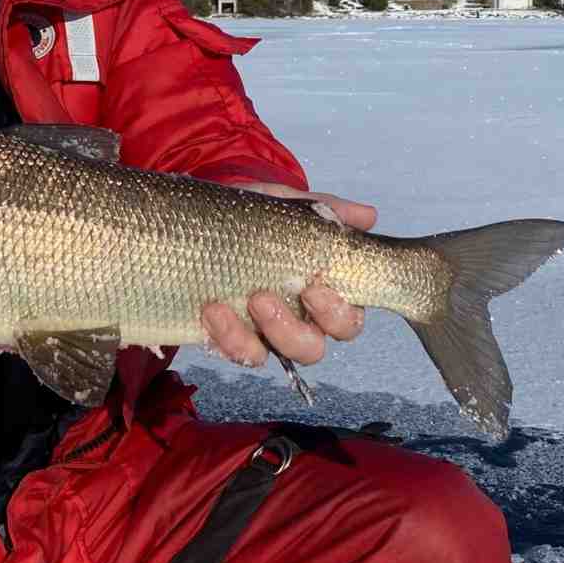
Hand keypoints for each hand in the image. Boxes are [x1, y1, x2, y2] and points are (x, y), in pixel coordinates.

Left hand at [201, 184, 376, 369]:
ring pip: (279, 356)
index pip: (346, 320)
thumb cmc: (251, 218)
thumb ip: (324, 211)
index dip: (338, 313)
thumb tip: (368, 216)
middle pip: (313, 349)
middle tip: (266, 299)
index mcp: (320, 293)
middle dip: (294, 331)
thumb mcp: (282, 205)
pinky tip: (213, 309)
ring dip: (265, 332)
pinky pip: (238, 353)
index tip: (314, 287)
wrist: (195, 221)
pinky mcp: (229, 339)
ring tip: (246, 299)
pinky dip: (227, 335)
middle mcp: (296, 320)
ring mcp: (262, 333)